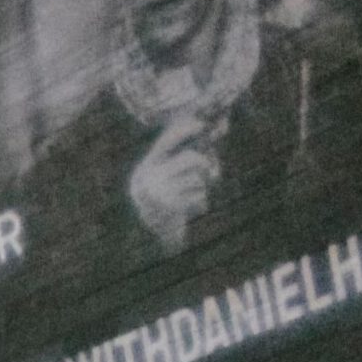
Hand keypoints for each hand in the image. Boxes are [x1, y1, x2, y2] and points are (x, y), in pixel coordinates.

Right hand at [127, 113, 219, 251]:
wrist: (152, 237)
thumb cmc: (167, 200)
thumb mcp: (168, 178)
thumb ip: (185, 157)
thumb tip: (214, 131)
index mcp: (146, 168)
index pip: (166, 141)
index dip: (184, 130)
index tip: (202, 124)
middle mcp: (149, 179)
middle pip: (190, 159)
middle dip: (205, 164)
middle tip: (211, 173)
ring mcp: (159, 194)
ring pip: (198, 179)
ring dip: (202, 187)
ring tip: (194, 195)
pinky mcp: (170, 208)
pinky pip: (199, 197)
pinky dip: (201, 202)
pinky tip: (191, 210)